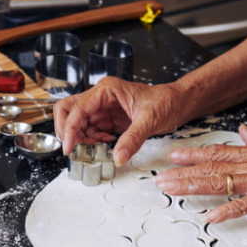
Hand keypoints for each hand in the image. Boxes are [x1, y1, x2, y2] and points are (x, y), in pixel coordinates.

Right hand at [53, 77, 186, 165]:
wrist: (178, 103)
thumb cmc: (166, 101)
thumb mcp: (150, 120)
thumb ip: (133, 139)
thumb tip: (118, 157)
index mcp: (107, 89)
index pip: (77, 109)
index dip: (69, 129)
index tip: (69, 148)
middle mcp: (100, 97)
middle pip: (68, 111)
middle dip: (68, 131)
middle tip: (76, 148)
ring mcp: (102, 108)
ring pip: (77, 123)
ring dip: (82, 139)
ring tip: (99, 147)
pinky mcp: (107, 119)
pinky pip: (90, 131)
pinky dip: (93, 141)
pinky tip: (107, 144)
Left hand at [154, 125, 246, 222]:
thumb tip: (243, 131)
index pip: (219, 151)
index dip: (194, 154)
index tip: (173, 156)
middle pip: (212, 168)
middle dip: (183, 173)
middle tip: (159, 179)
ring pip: (221, 183)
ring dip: (193, 188)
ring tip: (171, 191)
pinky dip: (228, 211)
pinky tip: (210, 218)